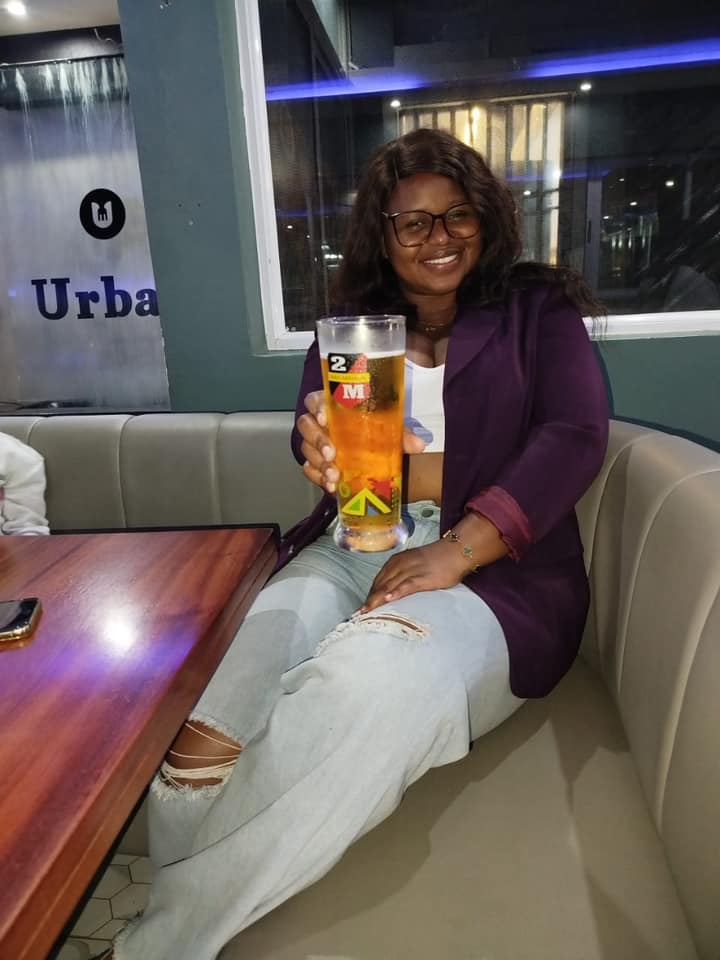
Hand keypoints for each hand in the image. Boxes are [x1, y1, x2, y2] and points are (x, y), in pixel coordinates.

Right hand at [296, 392, 426, 493]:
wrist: (373, 455)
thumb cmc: (376, 432)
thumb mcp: (389, 430)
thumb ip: (401, 434)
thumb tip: (418, 445)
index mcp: (333, 406)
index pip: (315, 400)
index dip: (316, 407)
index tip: (325, 418)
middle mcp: (319, 423)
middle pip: (306, 426)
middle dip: (317, 440)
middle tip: (332, 453)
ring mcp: (314, 444)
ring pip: (306, 449)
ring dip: (319, 463)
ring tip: (334, 475)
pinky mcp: (315, 464)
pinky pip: (309, 470)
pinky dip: (318, 478)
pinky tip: (331, 486)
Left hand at [360, 539, 471, 612]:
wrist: (456, 551)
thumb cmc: (437, 559)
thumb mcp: (414, 563)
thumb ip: (403, 574)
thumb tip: (394, 591)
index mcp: (397, 561)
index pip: (378, 580)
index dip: (370, 594)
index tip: (363, 607)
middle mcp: (400, 564)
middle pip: (380, 584)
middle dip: (369, 599)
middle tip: (360, 614)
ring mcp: (411, 570)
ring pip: (389, 586)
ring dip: (376, 599)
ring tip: (367, 612)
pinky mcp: (423, 577)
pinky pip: (406, 586)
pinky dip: (396, 593)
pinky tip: (388, 599)